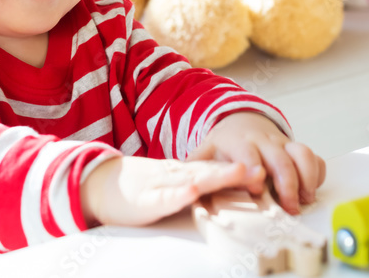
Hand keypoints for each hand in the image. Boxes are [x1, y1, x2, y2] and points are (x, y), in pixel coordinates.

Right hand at [80, 155, 261, 226]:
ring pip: (192, 179)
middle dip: (236, 172)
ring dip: (216, 176)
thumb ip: (197, 187)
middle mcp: (178, 175)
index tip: (266, 170)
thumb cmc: (140, 188)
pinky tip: (190, 189)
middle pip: (211, 171)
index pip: (216, 170)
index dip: (240, 171)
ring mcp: (162, 185)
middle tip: (261, 170)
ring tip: (239, 172)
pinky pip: (163, 195)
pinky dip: (177, 192)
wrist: (102, 184)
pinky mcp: (145, 198)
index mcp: (185, 174)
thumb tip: (227, 192)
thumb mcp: (173, 186)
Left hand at [184, 112, 325, 214]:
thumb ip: (196, 169)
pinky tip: (310, 191)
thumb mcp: (206, 153)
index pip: (248, 153)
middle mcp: (264, 141)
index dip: (253, 169)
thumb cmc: (224, 146)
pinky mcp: (297, 151)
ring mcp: (283, 144)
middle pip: (280, 158)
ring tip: (304, 200)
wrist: (241, 124)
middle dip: (287, 183)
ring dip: (306, 178)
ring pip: (302, 153)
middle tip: (288, 207)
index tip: (256, 189)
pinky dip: (317, 174)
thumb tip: (183, 188)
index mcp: (239, 142)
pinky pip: (314, 158)